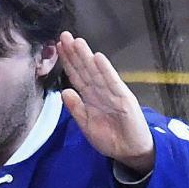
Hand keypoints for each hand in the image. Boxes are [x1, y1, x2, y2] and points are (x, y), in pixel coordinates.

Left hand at [57, 32, 154, 172]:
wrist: (130, 152)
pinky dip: (106, 70)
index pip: (77, 76)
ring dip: (87, 57)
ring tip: (77, 42)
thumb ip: (76, 108)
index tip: (58, 48)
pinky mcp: (124, 99)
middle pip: (85, 69)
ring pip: (97, 72)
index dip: (68, 62)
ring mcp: (113, 93)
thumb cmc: (110, 138)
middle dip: (74, 53)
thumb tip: (65, 92)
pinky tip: (98, 58)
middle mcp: (101, 91)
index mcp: (91, 97)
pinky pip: (113, 83)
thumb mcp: (86, 125)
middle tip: (64, 36)